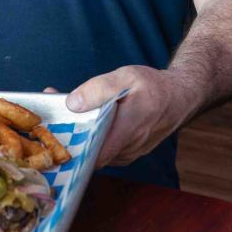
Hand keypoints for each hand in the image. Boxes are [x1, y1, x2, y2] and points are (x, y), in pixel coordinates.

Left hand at [65, 65, 190, 167]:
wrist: (179, 98)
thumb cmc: (153, 86)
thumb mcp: (126, 77)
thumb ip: (99, 89)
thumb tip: (73, 103)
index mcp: (129, 128)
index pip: (95, 153)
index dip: (71, 147)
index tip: (53, 134)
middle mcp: (129, 147)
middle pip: (91, 153)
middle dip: (69, 139)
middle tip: (51, 120)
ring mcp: (129, 154)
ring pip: (96, 153)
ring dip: (79, 139)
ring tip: (64, 117)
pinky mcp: (127, 154)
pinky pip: (104, 151)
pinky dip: (91, 140)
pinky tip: (82, 123)